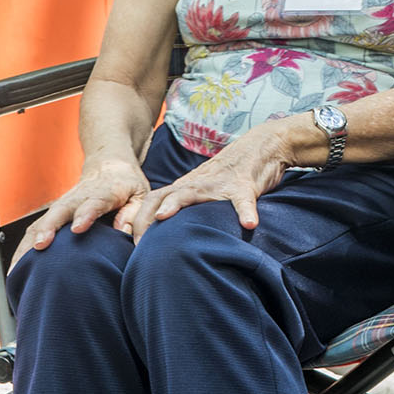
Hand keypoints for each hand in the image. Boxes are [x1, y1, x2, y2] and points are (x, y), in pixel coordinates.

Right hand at [12, 155, 150, 269]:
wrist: (109, 166)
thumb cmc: (127, 186)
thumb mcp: (140, 195)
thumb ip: (133, 214)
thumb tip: (123, 233)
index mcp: (104, 191)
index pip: (94, 202)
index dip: (85, 214)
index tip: (78, 229)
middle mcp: (79, 197)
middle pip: (61, 210)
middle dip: (49, 227)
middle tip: (40, 245)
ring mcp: (63, 204)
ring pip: (43, 220)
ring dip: (29, 241)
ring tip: (19, 266)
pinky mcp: (54, 213)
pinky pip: (35, 229)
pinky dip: (24, 247)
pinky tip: (16, 268)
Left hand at [127, 122, 296, 240]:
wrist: (262, 146)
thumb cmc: (231, 175)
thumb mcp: (205, 190)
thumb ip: (189, 206)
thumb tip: (171, 234)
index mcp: (185, 187)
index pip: (152, 202)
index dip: (138, 222)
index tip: (131, 247)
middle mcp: (196, 184)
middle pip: (162, 196)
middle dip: (145, 218)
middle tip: (138, 244)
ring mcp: (219, 184)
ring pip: (193, 192)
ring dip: (176, 203)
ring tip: (164, 217)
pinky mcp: (244, 185)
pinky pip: (243, 199)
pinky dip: (245, 212)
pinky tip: (249, 224)